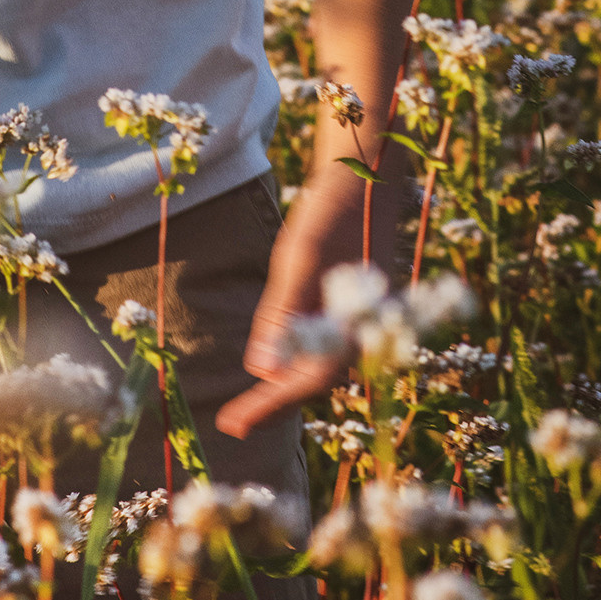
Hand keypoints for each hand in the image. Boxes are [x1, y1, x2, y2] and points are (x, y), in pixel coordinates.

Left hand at [217, 156, 407, 438]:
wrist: (367, 174)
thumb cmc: (332, 212)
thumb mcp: (300, 259)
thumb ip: (283, 314)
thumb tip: (261, 371)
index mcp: (354, 325)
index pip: (306, 383)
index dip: (268, 407)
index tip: (233, 425)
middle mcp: (362, 330)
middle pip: (314, 381)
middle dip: (274, 403)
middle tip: (234, 423)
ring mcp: (358, 318)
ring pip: (319, 364)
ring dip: (285, 385)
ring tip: (250, 404)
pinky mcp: (351, 305)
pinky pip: (323, 344)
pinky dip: (297, 358)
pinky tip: (276, 360)